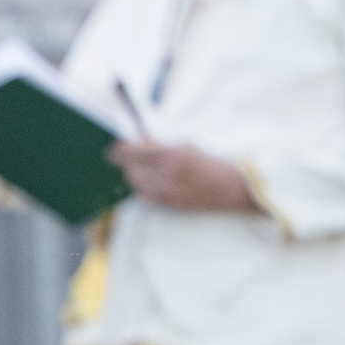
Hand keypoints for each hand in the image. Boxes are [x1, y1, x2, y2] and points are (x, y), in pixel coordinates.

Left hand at [108, 139, 257, 213]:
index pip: (132, 151)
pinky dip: (143, 188)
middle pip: (129, 168)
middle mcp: (164, 173)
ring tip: (148, 168)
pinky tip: (154, 182)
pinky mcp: (166, 203)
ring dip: (136, 174)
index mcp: (170, 154)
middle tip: (132, 157)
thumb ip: (159, 144)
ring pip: (135, 182)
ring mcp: (164, 191)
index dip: (121, 148)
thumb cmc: (208, 163)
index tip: (117, 147)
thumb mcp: (185, 145)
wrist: (228, 187)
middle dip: (128, 161)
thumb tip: (137, 140)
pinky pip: (142, 195)